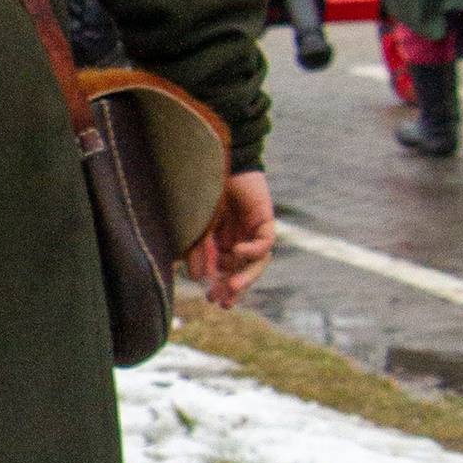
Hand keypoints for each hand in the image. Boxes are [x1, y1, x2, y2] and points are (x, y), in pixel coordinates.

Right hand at [185, 172, 277, 308]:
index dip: (221, 286)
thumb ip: (198, 251)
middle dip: (233, 287)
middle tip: (222, 301)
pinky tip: (237, 253)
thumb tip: (197, 278)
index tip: (211, 300)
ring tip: (232, 286)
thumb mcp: (198, 228)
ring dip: (246, 276)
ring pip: (258, 262)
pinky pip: (265, 242)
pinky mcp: (264, 219)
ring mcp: (254, 230)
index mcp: (226, 242)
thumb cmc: (204, 192)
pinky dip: (252, 250)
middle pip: (244, 270)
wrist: (217, 161)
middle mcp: (242, 239)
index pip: (228, 271)